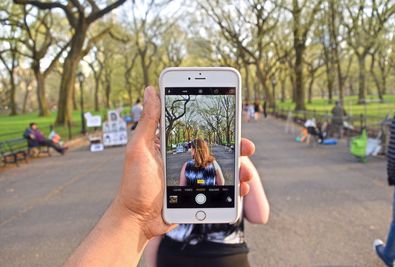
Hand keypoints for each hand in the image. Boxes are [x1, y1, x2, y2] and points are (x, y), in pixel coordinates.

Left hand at [114, 86, 256, 239]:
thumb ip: (148, 121)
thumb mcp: (139, 149)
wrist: (138, 220)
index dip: (216, 123)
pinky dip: (233, 187)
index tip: (232, 114)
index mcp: (173, 144)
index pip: (198, 128)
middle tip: (246, 145)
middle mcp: (185, 158)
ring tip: (245, 172)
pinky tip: (241, 188)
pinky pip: (220, 188)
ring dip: (239, 167)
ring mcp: (193, 176)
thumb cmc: (135, 184)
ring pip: (222, 167)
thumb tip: (151, 90)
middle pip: (216, 147)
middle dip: (235, 145)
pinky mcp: (198, 193)